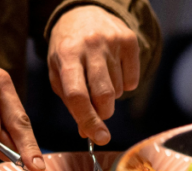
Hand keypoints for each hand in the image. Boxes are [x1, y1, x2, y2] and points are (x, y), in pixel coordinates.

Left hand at [48, 6, 140, 145]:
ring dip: (110, 96)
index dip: (88, 120)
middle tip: (97, 109)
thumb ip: (71, 103)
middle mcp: (90, 46)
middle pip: (104, 95)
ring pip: (118, 90)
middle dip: (103, 112)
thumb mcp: (59, 74)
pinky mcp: (129, 40)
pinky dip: (124, 85)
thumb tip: (87, 132)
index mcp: (66, 55)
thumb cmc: (67, 50)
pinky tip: (113, 71)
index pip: (78, 95)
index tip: (99, 138)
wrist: (83, 13)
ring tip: (99, 78)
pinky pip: (133, 81)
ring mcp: (112, 41)